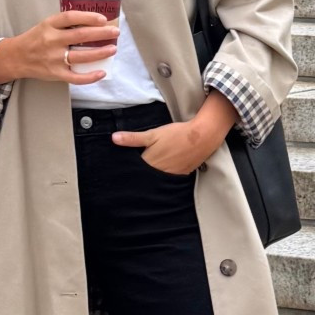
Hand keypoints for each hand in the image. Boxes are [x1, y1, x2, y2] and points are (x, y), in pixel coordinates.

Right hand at [0, 11, 119, 86]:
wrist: (16, 57)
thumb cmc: (35, 39)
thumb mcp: (46, 25)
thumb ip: (64, 23)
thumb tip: (92, 21)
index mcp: (49, 25)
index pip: (71, 17)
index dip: (88, 17)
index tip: (103, 19)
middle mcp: (51, 40)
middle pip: (80, 35)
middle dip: (101, 33)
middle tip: (115, 32)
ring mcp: (54, 58)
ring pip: (81, 56)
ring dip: (100, 53)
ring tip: (113, 49)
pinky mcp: (55, 73)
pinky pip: (75, 77)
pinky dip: (90, 76)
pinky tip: (101, 72)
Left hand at [114, 92, 236, 174]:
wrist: (202, 137)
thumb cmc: (176, 134)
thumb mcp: (152, 134)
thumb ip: (132, 138)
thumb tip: (113, 138)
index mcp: (149, 164)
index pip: (133, 172)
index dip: (126, 171)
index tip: (119, 172)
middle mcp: (158, 174)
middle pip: (143, 178)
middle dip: (137, 176)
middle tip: (128, 175)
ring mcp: (170, 177)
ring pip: (155, 181)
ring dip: (149, 178)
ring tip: (145, 174)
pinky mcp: (180, 176)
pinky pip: (166, 181)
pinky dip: (161, 178)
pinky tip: (160, 173)